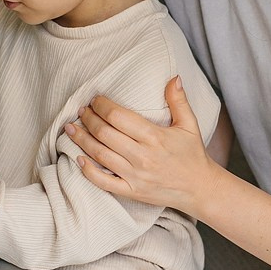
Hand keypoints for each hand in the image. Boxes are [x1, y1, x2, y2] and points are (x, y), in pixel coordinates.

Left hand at [65, 77, 217, 215]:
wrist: (200, 189)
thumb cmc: (192, 155)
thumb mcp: (190, 125)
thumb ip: (179, 100)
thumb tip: (173, 77)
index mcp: (154, 137)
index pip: (119, 117)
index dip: (102, 106)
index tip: (95, 100)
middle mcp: (142, 156)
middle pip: (105, 133)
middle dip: (88, 119)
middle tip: (81, 111)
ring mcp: (135, 176)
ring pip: (100, 155)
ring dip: (81, 140)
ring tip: (70, 128)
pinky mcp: (131, 192)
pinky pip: (103, 182)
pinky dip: (87, 171)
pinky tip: (77, 158)